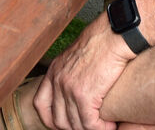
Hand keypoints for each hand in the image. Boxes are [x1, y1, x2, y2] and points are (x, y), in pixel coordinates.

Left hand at [34, 15, 133, 129]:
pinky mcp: (85, 95)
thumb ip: (72, 70)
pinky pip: (90, 124)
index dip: (51, 119)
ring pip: (75, 125)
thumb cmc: (102, 40)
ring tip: (104, 125)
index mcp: (54, 70)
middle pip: (58, 119)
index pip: (40, 104)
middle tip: (90, 124)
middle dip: (74, 127)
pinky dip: (102, 128)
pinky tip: (111, 124)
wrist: (114, 34)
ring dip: (91, 128)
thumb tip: (79, 84)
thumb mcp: (77, 54)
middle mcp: (58, 80)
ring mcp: (69, 89)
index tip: (63, 125)